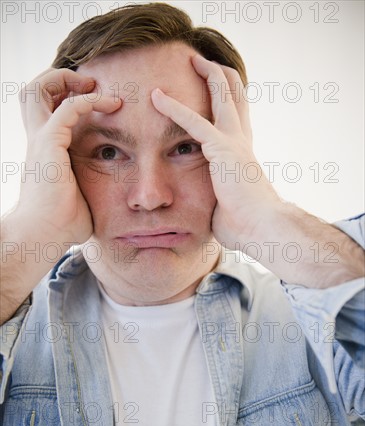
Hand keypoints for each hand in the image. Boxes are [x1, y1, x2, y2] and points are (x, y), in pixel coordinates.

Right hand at [17, 68, 121, 244]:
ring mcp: (40, 140)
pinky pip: (68, 107)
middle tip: (89, 84)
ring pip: (39, 88)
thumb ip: (90, 185)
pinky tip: (111, 105)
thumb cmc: (63, 224)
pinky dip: (89, 99)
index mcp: (43, 148)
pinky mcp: (49, 145)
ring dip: (68, 79)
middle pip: (33, 90)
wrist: (44, 236)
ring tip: (94, 86)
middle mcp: (37, 139)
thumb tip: (116, 196)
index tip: (93, 99)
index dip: (63, 93)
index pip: (44, 107)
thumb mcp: (80, 196)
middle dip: (60, 77)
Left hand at [151, 54, 279, 249]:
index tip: (212, 83)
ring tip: (189, 59)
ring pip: (221, 95)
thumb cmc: (244, 222)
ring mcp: (233, 141)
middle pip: (234, 94)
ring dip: (206, 74)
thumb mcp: (226, 200)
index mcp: (242, 150)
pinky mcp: (221, 149)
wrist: (261, 227)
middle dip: (218, 74)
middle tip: (200, 60)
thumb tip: (209, 202)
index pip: (236, 113)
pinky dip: (173, 108)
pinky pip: (193, 123)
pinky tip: (156, 97)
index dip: (226, 94)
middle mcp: (241, 139)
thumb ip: (216, 190)